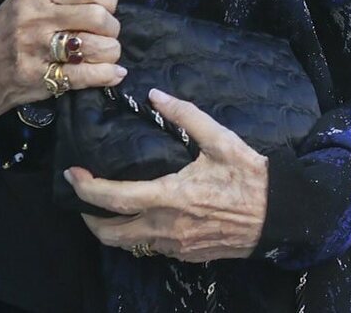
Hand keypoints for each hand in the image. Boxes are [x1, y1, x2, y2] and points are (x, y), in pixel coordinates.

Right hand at [0, 0, 125, 125]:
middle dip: (111, 26)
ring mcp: (34, 47)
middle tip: (106, 32)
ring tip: (106, 52)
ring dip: (111, 51)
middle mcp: (33, 15)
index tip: (107, 7)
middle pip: (97, 16)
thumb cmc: (11, 27)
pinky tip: (113, 73)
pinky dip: (107, 74)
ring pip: (95, 46)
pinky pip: (85, 75)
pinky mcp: (38, 76)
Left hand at [66, 89, 268, 261]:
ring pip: (128, 246)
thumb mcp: (221, 140)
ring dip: (111, 230)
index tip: (73, 174)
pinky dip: (137, 237)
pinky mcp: (186, 255)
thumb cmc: (249, 178)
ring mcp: (175, 246)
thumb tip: (154, 95)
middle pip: (111, 233)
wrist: (278, 216)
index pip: (114, 199)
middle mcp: (166, 227)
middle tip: (82, 197)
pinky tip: (142, 218)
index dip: (87, 189)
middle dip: (89, 218)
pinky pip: (150, 249)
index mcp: (169, 197)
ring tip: (106, 209)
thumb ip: (185, 116)